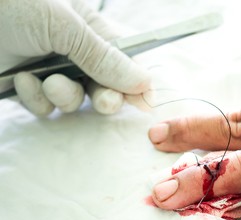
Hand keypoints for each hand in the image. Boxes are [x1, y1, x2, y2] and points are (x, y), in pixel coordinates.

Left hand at [0, 0, 149, 115]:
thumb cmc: (12, 4)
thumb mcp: (65, 26)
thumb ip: (105, 58)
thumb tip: (144, 82)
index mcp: (90, 29)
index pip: (125, 60)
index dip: (136, 82)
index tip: (144, 102)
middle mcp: (74, 52)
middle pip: (105, 86)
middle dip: (105, 96)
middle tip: (104, 102)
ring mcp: (51, 71)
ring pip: (75, 100)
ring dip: (63, 95)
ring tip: (46, 79)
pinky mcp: (28, 89)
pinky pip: (46, 106)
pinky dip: (36, 97)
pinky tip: (22, 79)